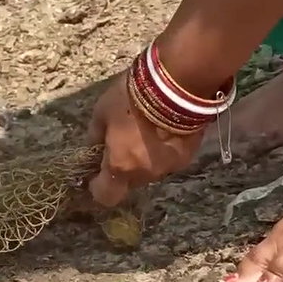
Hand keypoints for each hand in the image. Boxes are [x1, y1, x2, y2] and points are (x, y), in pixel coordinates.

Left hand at [87, 72, 202, 206]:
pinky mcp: (188, 156)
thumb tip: (95, 149)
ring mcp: (169, 167)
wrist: (176, 85)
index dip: (98, 187)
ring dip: (144, 160)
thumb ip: (96, 138)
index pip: (105, 196)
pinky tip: (163, 132)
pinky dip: (162, 152)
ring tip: (145, 134)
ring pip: (149, 172)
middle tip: (121, 146)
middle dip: (122, 169)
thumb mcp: (101, 113)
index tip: (95, 174)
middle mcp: (145, 174)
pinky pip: (168, 161)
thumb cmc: (131, 98)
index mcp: (120, 166)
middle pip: (129, 183)